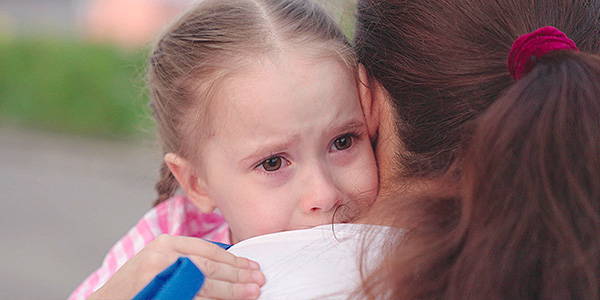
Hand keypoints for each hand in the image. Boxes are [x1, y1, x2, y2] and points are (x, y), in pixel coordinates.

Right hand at [88, 235, 264, 299]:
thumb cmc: (138, 285)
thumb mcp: (161, 262)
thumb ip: (188, 259)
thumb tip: (227, 266)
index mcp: (167, 243)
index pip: (209, 249)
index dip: (234, 259)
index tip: (252, 267)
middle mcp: (164, 256)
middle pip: (210, 265)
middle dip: (237, 274)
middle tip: (258, 280)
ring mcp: (160, 275)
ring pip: (205, 283)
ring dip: (231, 290)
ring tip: (251, 292)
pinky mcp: (161, 294)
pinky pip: (194, 298)